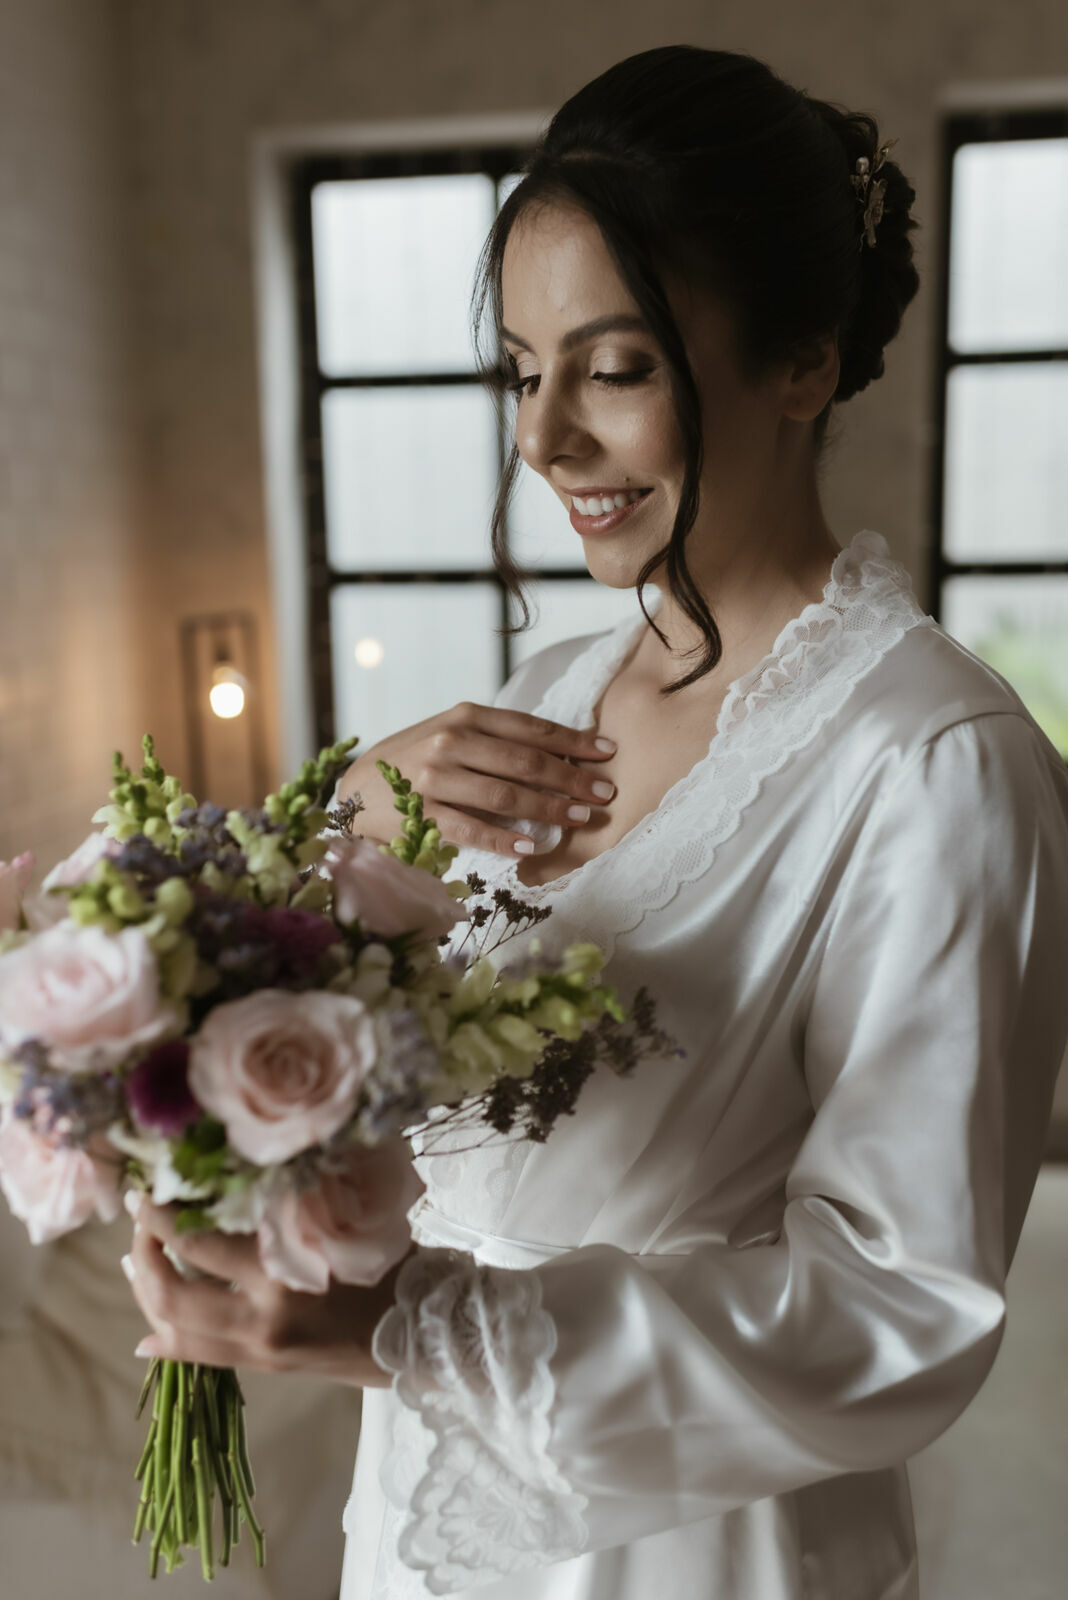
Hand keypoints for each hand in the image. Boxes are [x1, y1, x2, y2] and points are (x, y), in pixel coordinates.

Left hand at [123, 1195, 405, 1386]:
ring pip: (176, 1330)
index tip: (148, 1188)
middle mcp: (261, 1320)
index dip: (165, 1217)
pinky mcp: (263, 1366)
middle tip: (140, 1218)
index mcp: (283, 1277)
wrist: (423, 1335)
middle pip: (171, 1295)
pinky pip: (199, 1359)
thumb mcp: (342, 1226)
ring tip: (137, 1260)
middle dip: (145, 1254)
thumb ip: (291, 1208)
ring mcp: (258, 1348)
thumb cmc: (393, 1266)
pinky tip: (148, 1331)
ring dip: (147, 1294)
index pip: (201, 1245)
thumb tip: (235, 1182)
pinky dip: (168, 1342)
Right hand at [336, 702, 616, 857]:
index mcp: (466, 716)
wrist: (357, 787)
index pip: (531, 728)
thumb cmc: (416, 759)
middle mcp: (451, 742)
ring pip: (505, 794)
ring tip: (581, 818)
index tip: (607, 752)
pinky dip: (504, 839)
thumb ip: (498, 738)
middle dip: (571, 777)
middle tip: (604, 792)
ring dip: (549, 808)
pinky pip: (472, 830)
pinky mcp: (422, 815)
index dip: (573, 741)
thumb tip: (562, 750)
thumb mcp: (454, 734)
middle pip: (525, 761)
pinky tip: (532, 846)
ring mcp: (436, 779)